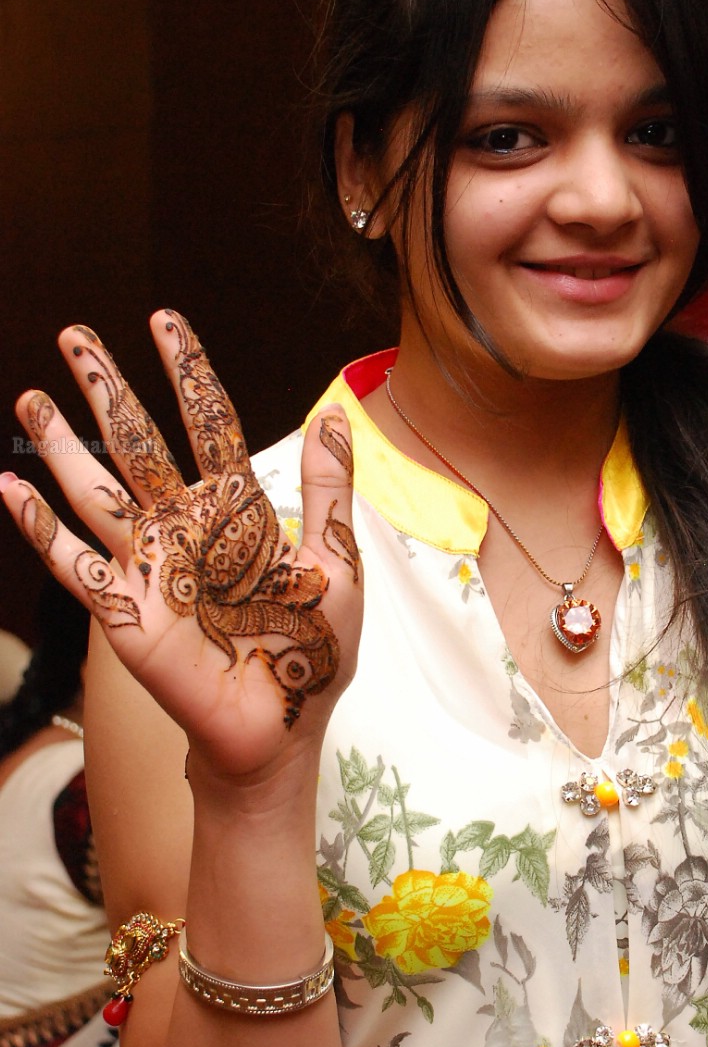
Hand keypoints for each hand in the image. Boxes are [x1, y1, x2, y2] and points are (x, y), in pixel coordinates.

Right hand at [1, 312, 361, 779]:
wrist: (281, 727)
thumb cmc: (312, 651)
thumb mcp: (336, 562)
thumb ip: (328, 490)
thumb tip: (337, 410)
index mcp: (236, 509)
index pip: (207, 421)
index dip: (186, 371)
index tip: (162, 319)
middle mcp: (184, 525)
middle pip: (138, 441)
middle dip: (106, 389)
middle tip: (76, 335)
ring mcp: (149, 564)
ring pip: (96, 489)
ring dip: (62, 446)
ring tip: (31, 399)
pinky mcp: (125, 610)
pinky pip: (72, 561)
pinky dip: (39, 527)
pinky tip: (8, 488)